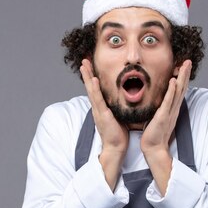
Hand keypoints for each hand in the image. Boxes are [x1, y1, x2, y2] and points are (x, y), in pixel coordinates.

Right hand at [80, 59, 127, 189]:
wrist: (116, 148)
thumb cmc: (118, 134)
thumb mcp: (117, 116)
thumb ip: (116, 107)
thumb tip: (122, 100)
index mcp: (101, 107)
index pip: (95, 89)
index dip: (91, 77)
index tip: (90, 66)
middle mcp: (97, 107)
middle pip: (90, 87)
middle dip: (87, 73)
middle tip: (84, 60)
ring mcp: (98, 111)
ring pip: (91, 90)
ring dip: (88, 77)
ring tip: (84, 65)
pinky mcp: (103, 115)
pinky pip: (98, 100)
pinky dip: (96, 89)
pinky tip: (94, 80)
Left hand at [140, 60, 191, 194]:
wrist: (153, 148)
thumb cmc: (153, 133)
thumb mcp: (157, 116)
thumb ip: (160, 107)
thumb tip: (157, 99)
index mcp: (172, 108)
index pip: (179, 89)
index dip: (182, 77)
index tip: (184, 65)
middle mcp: (173, 108)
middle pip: (182, 88)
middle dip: (185, 73)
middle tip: (189, 60)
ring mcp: (170, 112)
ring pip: (178, 92)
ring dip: (182, 78)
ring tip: (185, 65)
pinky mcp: (163, 116)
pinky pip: (168, 102)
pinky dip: (172, 91)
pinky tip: (174, 81)